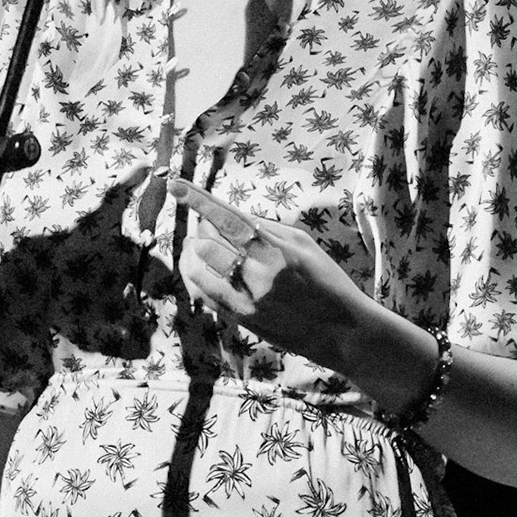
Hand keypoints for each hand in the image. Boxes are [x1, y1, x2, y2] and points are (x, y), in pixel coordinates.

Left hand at [172, 179, 371, 369]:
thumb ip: (265, 228)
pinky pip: (202, 293)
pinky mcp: (239, 320)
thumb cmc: (327, 281)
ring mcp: (245, 301)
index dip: (197, 199)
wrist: (341, 332)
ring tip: (206, 246)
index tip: (175, 184)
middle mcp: (257, 276)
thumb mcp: (304, 244)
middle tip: (212, 225)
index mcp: (276, 251)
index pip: (226, 219)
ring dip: (195, 251)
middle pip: (205, 242)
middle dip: (203, 228)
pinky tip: (205, 268)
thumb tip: (230, 215)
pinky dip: (197, 275)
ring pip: (196, 268)